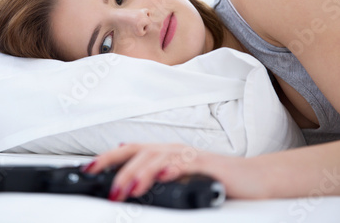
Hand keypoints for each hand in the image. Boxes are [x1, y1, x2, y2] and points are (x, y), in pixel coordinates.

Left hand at [81, 143, 245, 201]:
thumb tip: (130, 168)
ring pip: (159, 159)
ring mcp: (191, 156)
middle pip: (140, 152)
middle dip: (118, 168)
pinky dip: (173, 169)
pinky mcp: (209, 166)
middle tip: (105, 187)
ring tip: (127, 189)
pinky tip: (163, 176)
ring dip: (140, 174)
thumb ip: (156, 172)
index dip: (107, 158)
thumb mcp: (179, 176)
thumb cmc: (214, 178)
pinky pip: (188, 164)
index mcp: (165, 153)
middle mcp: (174, 150)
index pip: (130, 151)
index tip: (88, 170)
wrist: (251, 178)